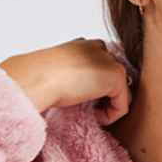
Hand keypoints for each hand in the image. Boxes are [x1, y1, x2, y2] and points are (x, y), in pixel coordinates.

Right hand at [0, 37, 132, 122]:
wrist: (38, 78)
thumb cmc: (40, 78)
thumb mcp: (61, 74)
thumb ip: (78, 76)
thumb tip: (85, 93)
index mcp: (83, 45)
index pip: (102, 67)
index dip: (96, 88)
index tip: (83, 101)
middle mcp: (99, 48)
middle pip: (113, 79)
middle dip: (105, 96)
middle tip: (88, 109)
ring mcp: (110, 61)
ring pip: (121, 93)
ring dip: (107, 107)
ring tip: (89, 113)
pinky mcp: (117, 76)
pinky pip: (123, 105)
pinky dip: (110, 116)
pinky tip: (94, 117)